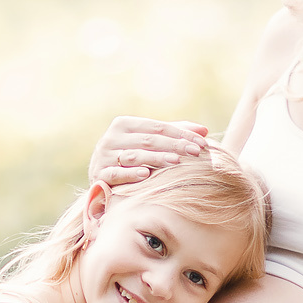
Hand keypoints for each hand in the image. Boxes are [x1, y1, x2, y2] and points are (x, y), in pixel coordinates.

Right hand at [90, 115, 210, 187]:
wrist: (102, 179)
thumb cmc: (132, 158)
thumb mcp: (150, 143)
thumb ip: (174, 135)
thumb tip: (203, 130)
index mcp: (124, 124)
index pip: (157, 127)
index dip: (181, 134)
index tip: (202, 143)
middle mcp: (111, 137)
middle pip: (148, 140)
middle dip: (174, 146)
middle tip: (195, 153)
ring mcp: (103, 156)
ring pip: (134, 155)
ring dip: (156, 159)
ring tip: (176, 162)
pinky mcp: (99, 174)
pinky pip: (115, 173)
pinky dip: (130, 174)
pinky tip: (146, 175)